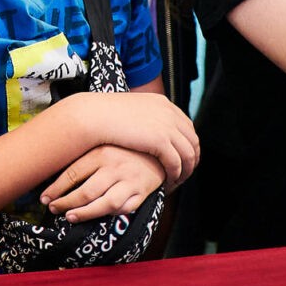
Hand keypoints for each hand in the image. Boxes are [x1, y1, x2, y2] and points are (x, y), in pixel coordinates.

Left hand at [41, 144, 165, 222]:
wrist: (157, 149)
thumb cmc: (121, 148)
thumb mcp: (101, 145)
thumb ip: (82, 158)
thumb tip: (52, 172)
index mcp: (101, 152)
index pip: (72, 174)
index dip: (56, 189)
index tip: (44, 198)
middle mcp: (115, 167)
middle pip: (87, 191)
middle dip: (66, 203)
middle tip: (53, 209)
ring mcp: (130, 181)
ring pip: (105, 204)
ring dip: (85, 213)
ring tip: (70, 217)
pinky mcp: (142, 193)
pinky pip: (124, 209)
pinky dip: (110, 214)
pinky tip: (97, 216)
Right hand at [59, 91, 198, 185]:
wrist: (93, 116)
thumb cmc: (102, 114)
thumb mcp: (130, 109)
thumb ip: (142, 116)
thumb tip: (143, 127)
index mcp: (163, 103)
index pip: (186, 126)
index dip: (187, 143)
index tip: (182, 156)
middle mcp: (169, 113)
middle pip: (192, 140)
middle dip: (192, 158)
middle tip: (185, 172)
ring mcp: (167, 126)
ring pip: (188, 154)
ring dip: (186, 170)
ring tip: (177, 180)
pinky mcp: (161, 141)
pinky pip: (177, 163)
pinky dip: (175, 174)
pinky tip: (168, 181)